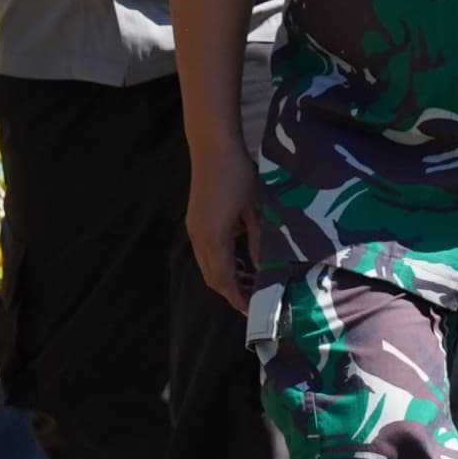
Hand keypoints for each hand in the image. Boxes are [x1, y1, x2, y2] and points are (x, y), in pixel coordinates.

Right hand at [185, 132, 259, 315]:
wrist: (212, 147)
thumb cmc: (237, 175)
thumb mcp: (254, 210)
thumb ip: (258, 242)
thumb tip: (263, 268)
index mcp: (213, 239)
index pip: (225, 279)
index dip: (237, 297)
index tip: (252, 310)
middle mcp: (199, 238)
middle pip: (212, 277)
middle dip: (230, 292)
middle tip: (250, 301)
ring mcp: (194, 229)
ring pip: (207, 265)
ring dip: (225, 277)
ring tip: (247, 283)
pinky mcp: (196, 221)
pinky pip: (206, 252)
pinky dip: (220, 262)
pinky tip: (238, 259)